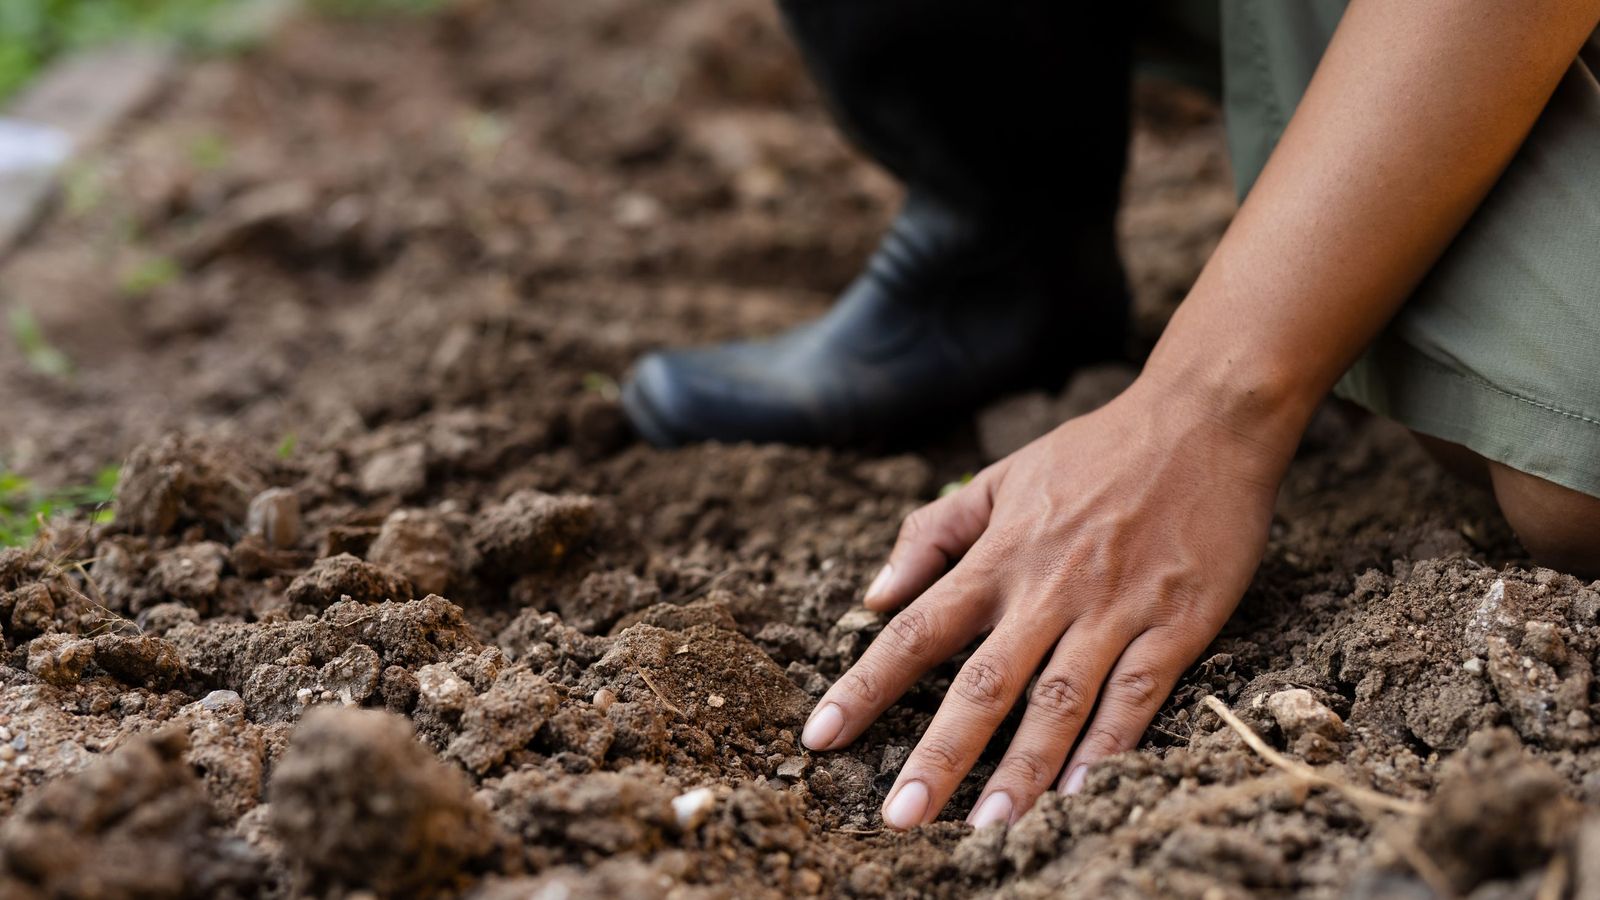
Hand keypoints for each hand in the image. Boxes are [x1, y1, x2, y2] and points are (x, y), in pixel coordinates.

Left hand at [800, 373, 1295, 828]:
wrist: (1205, 420)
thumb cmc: (1096, 451)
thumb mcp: (1002, 476)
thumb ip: (935, 533)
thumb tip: (875, 593)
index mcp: (999, 556)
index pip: (916, 630)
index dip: (866, 686)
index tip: (820, 737)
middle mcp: (1047, 589)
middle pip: (982, 682)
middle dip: (938, 753)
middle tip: (899, 816)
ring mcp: (1114, 608)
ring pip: (1058, 700)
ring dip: (1021, 769)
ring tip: (987, 826)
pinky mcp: (1177, 622)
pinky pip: (1137, 694)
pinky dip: (1108, 746)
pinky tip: (1080, 793)